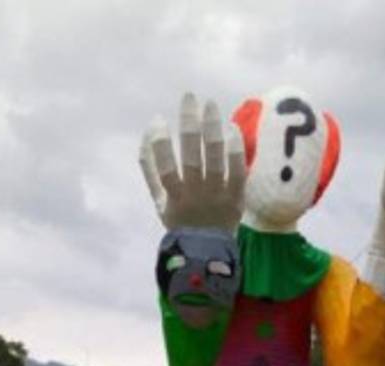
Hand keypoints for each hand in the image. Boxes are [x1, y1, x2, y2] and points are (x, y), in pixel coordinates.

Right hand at [139, 93, 245, 231]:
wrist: (207, 251)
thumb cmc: (180, 221)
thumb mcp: (159, 201)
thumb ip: (150, 171)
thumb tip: (146, 136)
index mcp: (174, 198)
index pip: (164, 167)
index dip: (160, 142)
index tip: (158, 120)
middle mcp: (196, 196)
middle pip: (192, 156)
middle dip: (189, 124)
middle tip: (189, 97)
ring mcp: (217, 197)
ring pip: (215, 159)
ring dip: (212, 129)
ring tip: (209, 105)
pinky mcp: (236, 198)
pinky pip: (238, 170)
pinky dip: (235, 148)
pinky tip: (231, 127)